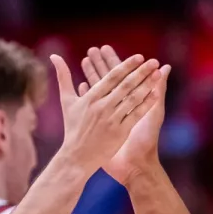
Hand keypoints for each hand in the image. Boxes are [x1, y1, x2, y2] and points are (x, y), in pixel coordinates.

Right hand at [50, 51, 163, 172]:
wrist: (77, 157)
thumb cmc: (72, 128)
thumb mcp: (66, 102)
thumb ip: (63, 77)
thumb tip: (54, 55)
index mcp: (90, 97)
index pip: (112, 77)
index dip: (126, 66)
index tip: (139, 57)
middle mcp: (102, 107)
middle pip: (125, 85)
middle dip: (141, 72)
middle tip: (153, 61)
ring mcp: (112, 120)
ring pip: (132, 98)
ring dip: (147, 85)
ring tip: (158, 74)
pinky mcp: (119, 133)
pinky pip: (135, 115)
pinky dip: (146, 104)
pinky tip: (156, 94)